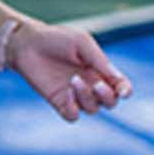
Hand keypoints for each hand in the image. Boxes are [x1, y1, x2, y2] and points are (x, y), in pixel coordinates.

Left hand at [9, 21, 132, 121]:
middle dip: (108, 97)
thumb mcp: (81, 43)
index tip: (124, 92)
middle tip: (97, 85)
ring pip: (92, 109)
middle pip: (110, 102)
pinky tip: (68, 93)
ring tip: (74, 80)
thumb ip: (99, 60)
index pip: (119, 86)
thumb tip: (117, 79)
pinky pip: (72, 116)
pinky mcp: (57, 101)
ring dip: (87, 98)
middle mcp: (89, 84)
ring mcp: (74, 94)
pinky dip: (74, 109)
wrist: (27, 43)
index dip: (125, 91)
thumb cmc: (56, 39)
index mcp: (99, 70)